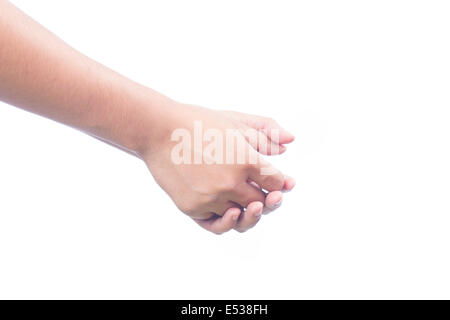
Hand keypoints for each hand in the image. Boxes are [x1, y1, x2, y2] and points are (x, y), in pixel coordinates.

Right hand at [139, 102, 294, 233]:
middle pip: (262, 202)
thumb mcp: (234, 121)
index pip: (275, 182)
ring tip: (256, 207)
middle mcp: (231, 183)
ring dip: (251, 214)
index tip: (283, 182)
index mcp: (246, 160)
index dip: (282, 183)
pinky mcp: (193, 208)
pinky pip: (217, 224)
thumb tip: (289, 141)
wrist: (158, 130)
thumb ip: (264, 133)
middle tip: (273, 196)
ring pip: (241, 217)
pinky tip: (233, 213)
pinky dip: (228, 222)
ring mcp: (211, 198)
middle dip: (271, 200)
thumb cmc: (197, 122)